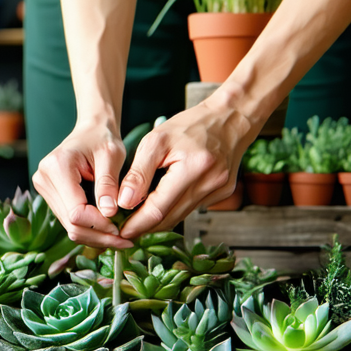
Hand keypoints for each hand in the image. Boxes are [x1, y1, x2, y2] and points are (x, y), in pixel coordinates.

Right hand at [31, 118, 133, 249]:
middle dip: (99, 235)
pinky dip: (90, 228)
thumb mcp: (112, 156)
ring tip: (120, 238)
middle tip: (126, 241)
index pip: (76, 210)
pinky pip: (69, 220)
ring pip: (69, 226)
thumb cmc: (103, 138)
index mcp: (57, 167)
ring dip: (95, 235)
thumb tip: (109, 214)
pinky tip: (108, 230)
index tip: (122, 229)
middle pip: (70, 223)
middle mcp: (43, 179)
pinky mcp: (51, 196)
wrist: (90, 129)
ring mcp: (44, 189)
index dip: (100, 224)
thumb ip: (109, 184)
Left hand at [117, 95, 255, 239]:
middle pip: (171, 218)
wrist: (230, 118)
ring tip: (136, 221)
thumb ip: (139, 173)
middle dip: (145, 227)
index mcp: (193, 168)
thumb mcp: (156, 141)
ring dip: (158, 221)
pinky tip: (160, 205)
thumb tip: (123, 202)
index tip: (120, 232)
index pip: (159, 208)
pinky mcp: (222, 193)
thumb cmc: (190, 125)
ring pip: (181, 216)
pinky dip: (174, 210)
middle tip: (123, 230)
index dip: (137, 224)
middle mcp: (210, 183)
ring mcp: (219, 191)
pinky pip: (192, 208)